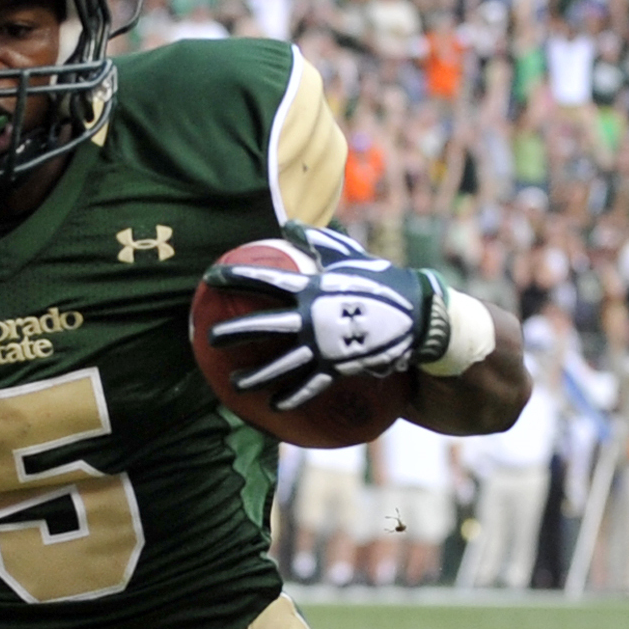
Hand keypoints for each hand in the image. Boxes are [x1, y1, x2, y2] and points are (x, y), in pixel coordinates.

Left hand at [203, 224, 442, 409]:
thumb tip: (287, 224)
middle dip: (232, 333)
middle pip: (262, 327)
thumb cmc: (381, 279)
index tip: (210, 277)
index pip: (264, 280)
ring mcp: (324, 347)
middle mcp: (312, 319)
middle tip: (210, 338)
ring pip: (279, 365)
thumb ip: (316, 241)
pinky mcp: (337, 369)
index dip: (234, 277)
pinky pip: (308, 387)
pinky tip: (272, 405)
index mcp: (311, 289)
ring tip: (233, 383)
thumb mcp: (349, 255)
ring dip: (254, 376)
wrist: (418, 315)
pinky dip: (290, 397)